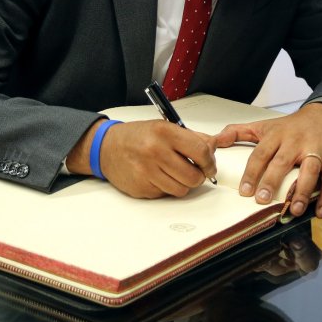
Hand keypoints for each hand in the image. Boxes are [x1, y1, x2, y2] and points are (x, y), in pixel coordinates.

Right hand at [66, 119, 216, 198]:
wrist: (107, 147)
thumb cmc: (138, 136)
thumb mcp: (164, 127)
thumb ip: (192, 137)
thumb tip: (214, 146)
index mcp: (164, 132)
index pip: (200, 151)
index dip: (210, 162)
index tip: (210, 165)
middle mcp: (155, 151)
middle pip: (193, 176)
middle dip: (198, 176)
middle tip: (195, 171)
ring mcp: (146, 171)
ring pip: (181, 189)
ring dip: (183, 184)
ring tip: (175, 173)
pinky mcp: (141, 188)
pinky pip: (166, 194)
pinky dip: (167, 188)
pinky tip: (159, 176)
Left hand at [214, 103, 321, 217]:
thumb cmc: (291, 126)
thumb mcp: (263, 125)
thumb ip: (238, 132)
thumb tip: (215, 141)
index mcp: (276, 134)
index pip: (261, 153)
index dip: (252, 172)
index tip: (244, 191)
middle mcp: (295, 141)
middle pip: (282, 161)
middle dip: (272, 181)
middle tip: (263, 200)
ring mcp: (315, 149)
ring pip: (309, 170)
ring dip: (302, 191)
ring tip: (295, 209)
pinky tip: (320, 211)